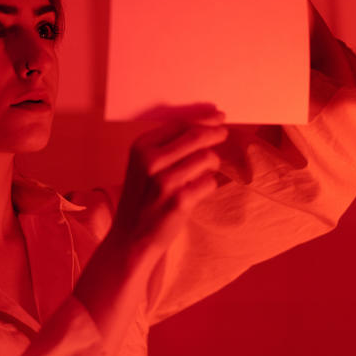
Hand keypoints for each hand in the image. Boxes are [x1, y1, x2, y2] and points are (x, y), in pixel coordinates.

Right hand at [107, 108, 227, 259]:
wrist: (130, 239)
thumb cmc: (142, 200)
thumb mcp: (144, 166)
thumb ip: (167, 146)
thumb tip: (204, 126)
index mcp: (141, 147)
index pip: (180, 124)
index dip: (204, 119)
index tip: (218, 117)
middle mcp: (151, 161)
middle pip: (197, 136)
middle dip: (215, 133)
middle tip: (224, 133)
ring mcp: (165, 181)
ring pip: (207, 158)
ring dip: (212, 164)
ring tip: (204, 173)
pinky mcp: (180, 201)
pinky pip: (210, 182)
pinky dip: (208, 185)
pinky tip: (197, 192)